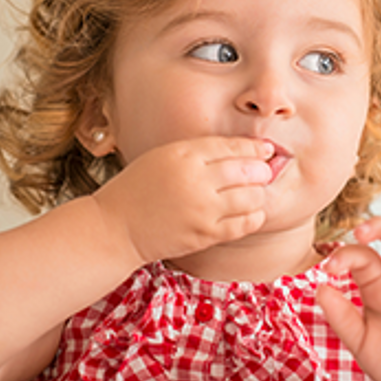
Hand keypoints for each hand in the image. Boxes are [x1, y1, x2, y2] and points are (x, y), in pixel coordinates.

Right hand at [92, 137, 273, 264]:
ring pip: (252, 198)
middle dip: (262, 170)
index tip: (265, 149)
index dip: (255, 148)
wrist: (115, 228)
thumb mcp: (164, 156)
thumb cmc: (139, 188)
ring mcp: (202, 210)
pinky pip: (244, 224)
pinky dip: (254, 216)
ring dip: (259, 193)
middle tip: (263, 171)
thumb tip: (242, 151)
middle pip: (248, 170)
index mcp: (184, 155)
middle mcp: (196, 180)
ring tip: (255, 192)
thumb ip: (200, 152)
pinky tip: (251, 212)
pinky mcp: (205, 235)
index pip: (232, 146)